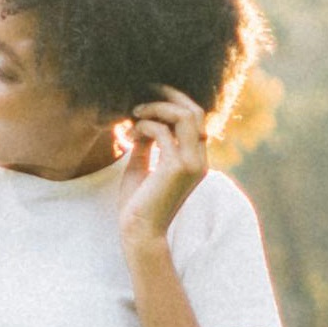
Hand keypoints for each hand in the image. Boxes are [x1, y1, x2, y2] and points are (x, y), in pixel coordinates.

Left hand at [111, 96, 213, 248]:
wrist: (139, 233)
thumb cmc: (138, 205)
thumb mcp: (141, 168)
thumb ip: (146, 145)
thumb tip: (142, 123)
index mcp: (194, 160)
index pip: (195, 119)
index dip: (173, 102)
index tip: (148, 98)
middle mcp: (199, 159)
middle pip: (194, 110)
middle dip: (168, 96)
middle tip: (143, 93)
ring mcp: (192, 163)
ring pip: (184, 115)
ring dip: (157, 107)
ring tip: (135, 112)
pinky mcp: (177, 167)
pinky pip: (162, 132)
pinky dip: (144, 126)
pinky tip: (129, 134)